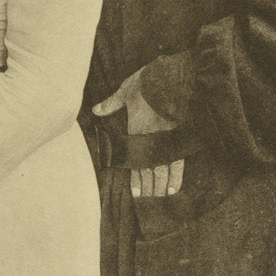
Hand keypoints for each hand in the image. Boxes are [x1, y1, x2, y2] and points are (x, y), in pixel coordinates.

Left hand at [93, 69, 184, 197]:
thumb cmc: (147, 82)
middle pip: (149, 170)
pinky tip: (174, 187)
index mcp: (137, 131)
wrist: (171, 76)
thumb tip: (95, 110)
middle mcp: (151, 140)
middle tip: (147, 199)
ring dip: (161, 184)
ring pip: (163, 170)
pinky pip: (178, 162)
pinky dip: (176, 176)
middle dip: (148, 186)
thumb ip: (111, 103)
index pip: (135, 161)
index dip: (136, 178)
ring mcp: (166, 140)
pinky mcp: (179, 137)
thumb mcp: (125, 91)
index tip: (136, 192)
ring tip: (159, 197)